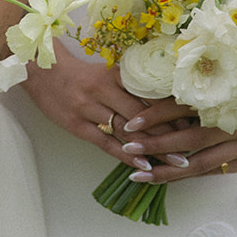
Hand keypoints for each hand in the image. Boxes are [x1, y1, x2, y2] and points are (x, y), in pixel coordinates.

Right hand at [23, 50, 187, 173]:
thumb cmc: (76, 73)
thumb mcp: (105, 71)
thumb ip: (130, 83)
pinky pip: (105, 142)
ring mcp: (88, 107)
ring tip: (176, 163)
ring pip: (127, 130)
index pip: (150, 94)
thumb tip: (163, 98)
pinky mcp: (75, 124)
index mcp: (115, 74)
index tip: (197, 121)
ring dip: (153, 148)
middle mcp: (104, 89)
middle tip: (193, 146)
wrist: (39, 70)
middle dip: (170, 131)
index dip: (174, 109)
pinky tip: (143, 166)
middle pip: (143, 114)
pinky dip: (125, 155)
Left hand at [118, 102, 236, 184]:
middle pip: (191, 139)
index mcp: (227, 97)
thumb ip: (186, 95)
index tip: (130, 125)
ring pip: (199, 163)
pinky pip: (208, 172)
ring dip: (166, 171)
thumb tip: (142, 98)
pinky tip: (161, 177)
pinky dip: (183, 175)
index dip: (155, 116)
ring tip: (138, 175)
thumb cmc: (235, 101)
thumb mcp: (214, 91)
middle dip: (156, 146)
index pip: (184, 107)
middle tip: (128, 149)